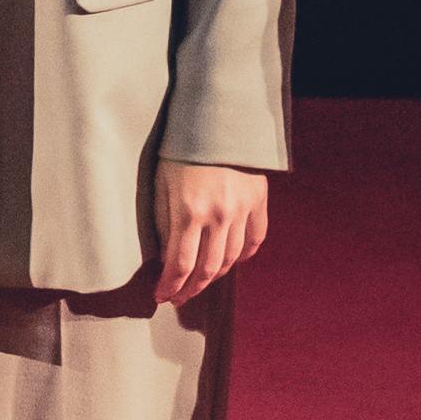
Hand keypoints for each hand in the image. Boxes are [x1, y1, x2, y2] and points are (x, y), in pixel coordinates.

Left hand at [148, 160, 272, 307]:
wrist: (219, 121)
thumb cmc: (181, 150)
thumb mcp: (161, 183)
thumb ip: (164, 222)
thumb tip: (165, 257)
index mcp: (189, 211)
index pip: (180, 264)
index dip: (170, 286)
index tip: (161, 297)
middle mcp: (218, 216)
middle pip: (207, 268)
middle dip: (190, 289)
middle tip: (179, 298)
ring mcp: (242, 210)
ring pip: (231, 259)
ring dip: (214, 276)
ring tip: (200, 283)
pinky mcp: (259, 202)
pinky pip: (255, 239)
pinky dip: (244, 255)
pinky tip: (232, 261)